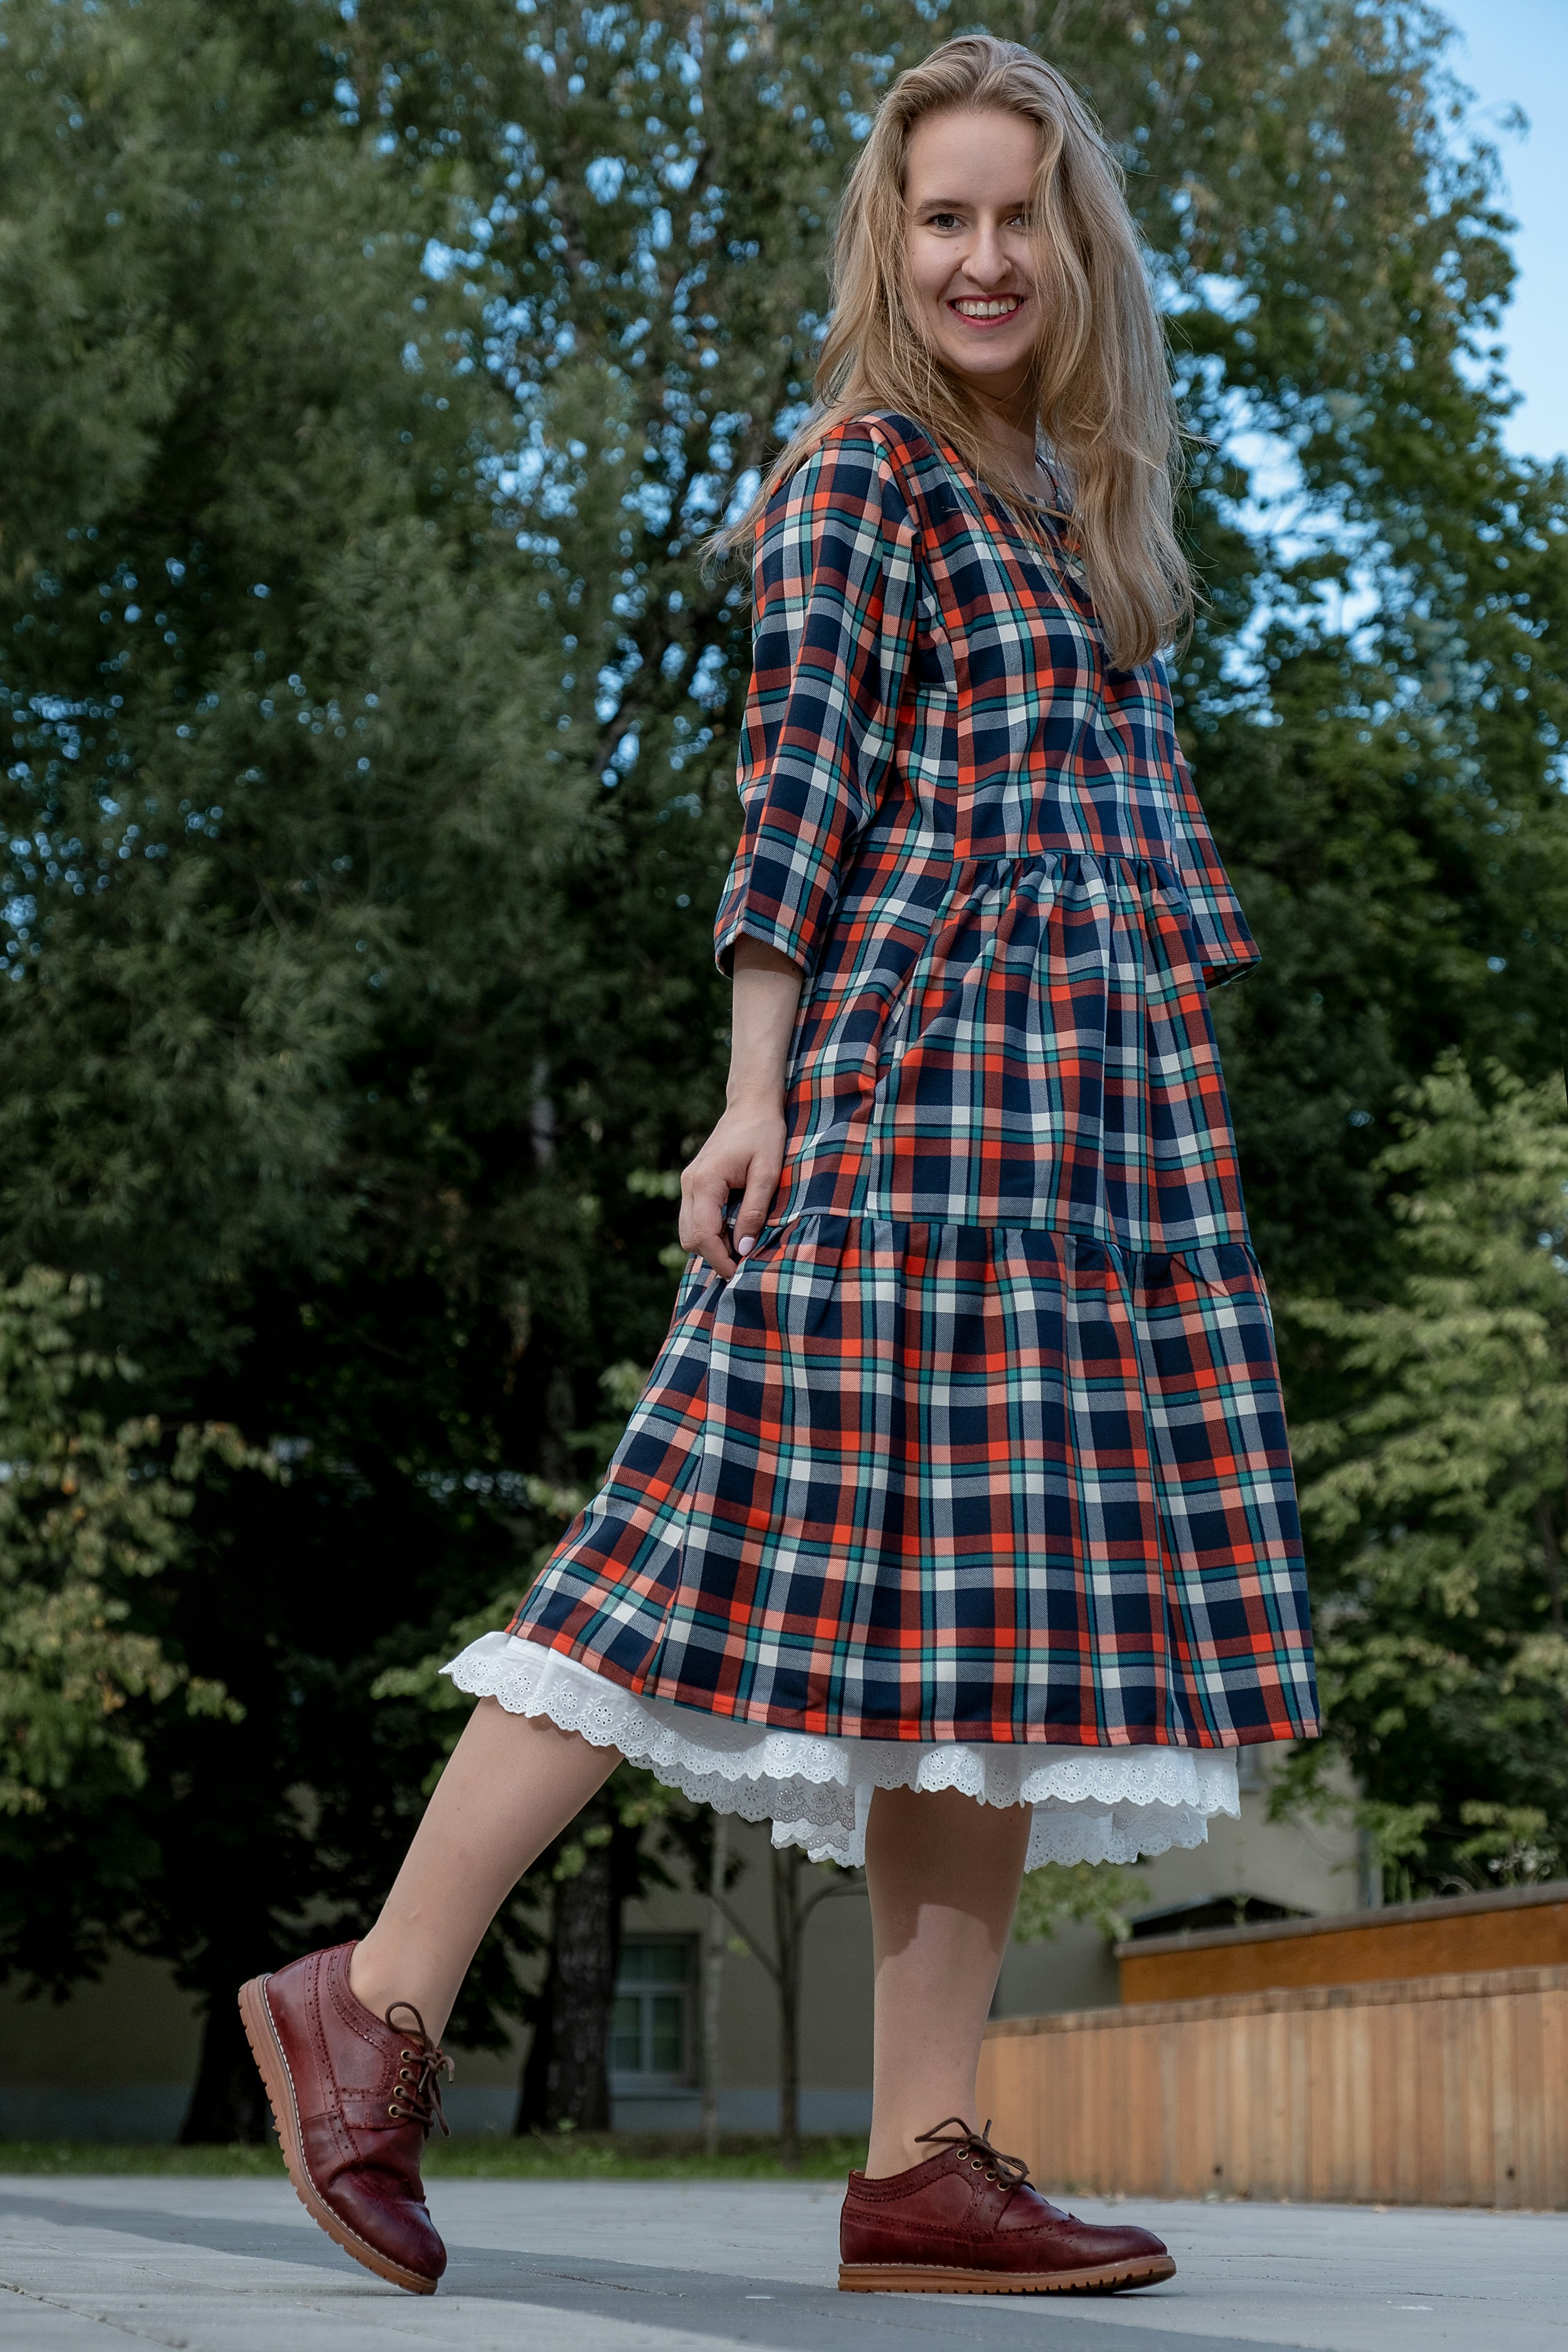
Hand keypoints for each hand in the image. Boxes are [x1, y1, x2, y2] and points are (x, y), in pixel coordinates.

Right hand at [679, 1099, 785, 1278]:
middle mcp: (689, 1184)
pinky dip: (710, 1230)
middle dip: (713, 1255)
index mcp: (705, 1181)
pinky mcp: (694, 1183)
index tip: (739, 1273)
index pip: (702, 1234)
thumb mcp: (767, 1173)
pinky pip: (694, 1217)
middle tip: (743, 1262)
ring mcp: (688, 1182)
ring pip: (688, 1230)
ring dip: (711, 1243)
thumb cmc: (764, 1135)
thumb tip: (744, 1249)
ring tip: (741, 1245)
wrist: (751, 1106)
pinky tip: (733, 1229)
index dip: (719, 1259)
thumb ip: (754, 1211)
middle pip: (689, 1237)